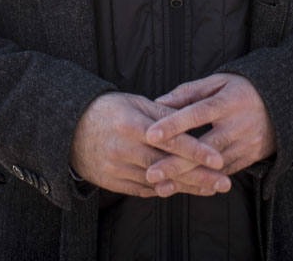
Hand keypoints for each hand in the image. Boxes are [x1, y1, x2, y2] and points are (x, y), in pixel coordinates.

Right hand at [71, 92, 226, 197]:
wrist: (68, 129)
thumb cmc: (108, 110)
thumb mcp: (134, 102)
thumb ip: (163, 113)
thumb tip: (192, 119)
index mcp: (132, 124)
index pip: (170, 141)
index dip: (195, 151)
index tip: (218, 159)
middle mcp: (124, 149)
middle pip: (167, 166)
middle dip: (198, 176)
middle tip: (224, 182)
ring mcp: (116, 168)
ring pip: (158, 182)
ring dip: (186, 187)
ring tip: (211, 188)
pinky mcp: (112, 182)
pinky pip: (143, 190)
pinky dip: (164, 191)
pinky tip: (184, 190)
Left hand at [145, 74, 275, 194]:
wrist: (284, 104)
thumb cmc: (243, 89)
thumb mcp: (219, 82)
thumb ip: (189, 92)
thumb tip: (159, 102)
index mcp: (228, 102)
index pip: (198, 113)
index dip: (174, 124)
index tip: (150, 134)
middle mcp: (238, 125)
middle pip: (204, 148)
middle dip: (177, 163)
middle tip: (151, 173)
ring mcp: (246, 144)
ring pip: (213, 166)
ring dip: (187, 178)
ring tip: (161, 186)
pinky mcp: (250, 158)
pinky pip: (225, 173)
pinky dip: (204, 181)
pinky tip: (183, 187)